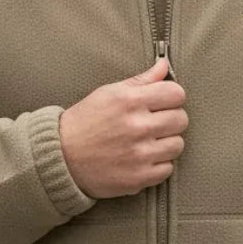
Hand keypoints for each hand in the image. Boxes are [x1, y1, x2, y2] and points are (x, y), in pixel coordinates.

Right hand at [59, 57, 187, 198]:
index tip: (164, 102)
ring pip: (177, 145)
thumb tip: (164, 65)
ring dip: (167, 143)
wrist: (61, 158)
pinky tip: (143, 158)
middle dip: (171, 119)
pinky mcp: (138, 178)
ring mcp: (139, 154)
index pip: (176, 94)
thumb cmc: (84, 122)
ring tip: (149, 142)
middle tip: (156, 123)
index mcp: (130, 101)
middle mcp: (137, 127)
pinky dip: (158, 165)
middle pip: (181, 119)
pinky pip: (167, 169)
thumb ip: (141, 80)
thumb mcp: (108, 93)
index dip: (172, 97)